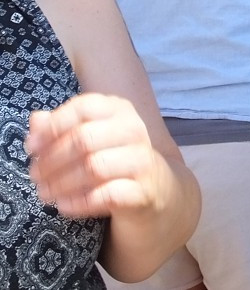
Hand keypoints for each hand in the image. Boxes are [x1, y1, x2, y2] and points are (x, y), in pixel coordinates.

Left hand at [26, 93, 167, 219]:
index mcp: (120, 110)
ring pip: (93, 167)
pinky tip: (63, 206)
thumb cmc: (111, 157)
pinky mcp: (143, 190)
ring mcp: (141, 160)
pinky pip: (105, 195)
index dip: (53, 126)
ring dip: (60, 183)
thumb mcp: (89, 135)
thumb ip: (60, 125)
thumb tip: (36, 121)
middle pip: (84, 139)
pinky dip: (78, 203)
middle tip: (34, 175)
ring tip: (43, 193)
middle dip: (51, 160)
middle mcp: (134, 130)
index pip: (84, 107)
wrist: (153, 189)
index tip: (31, 147)